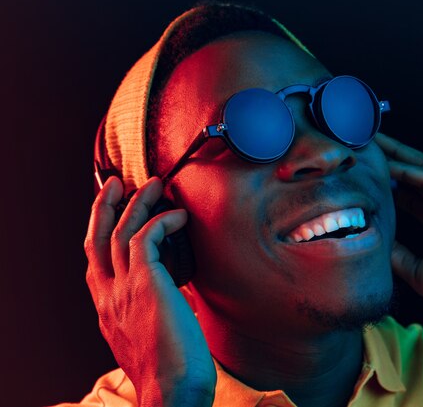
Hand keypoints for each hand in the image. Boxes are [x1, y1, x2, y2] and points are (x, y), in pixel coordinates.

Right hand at [84, 176, 215, 406]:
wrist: (171, 393)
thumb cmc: (171, 370)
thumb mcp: (151, 335)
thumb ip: (152, 310)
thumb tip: (174, 293)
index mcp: (108, 308)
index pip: (96, 261)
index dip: (101, 232)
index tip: (112, 211)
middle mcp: (108, 296)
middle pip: (97, 238)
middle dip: (104, 206)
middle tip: (116, 182)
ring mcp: (123, 289)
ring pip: (120, 231)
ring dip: (137, 203)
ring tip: (155, 185)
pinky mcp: (145, 283)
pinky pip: (147, 237)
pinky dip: (162, 220)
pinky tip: (180, 216)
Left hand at [376, 133, 422, 318]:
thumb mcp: (414, 268)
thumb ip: (396, 252)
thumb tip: (375, 239)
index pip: (412, 193)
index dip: (390, 181)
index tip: (367, 173)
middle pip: (417, 173)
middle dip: (394, 157)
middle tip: (368, 144)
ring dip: (401, 154)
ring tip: (377, 143)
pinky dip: (411, 171)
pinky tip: (391, 165)